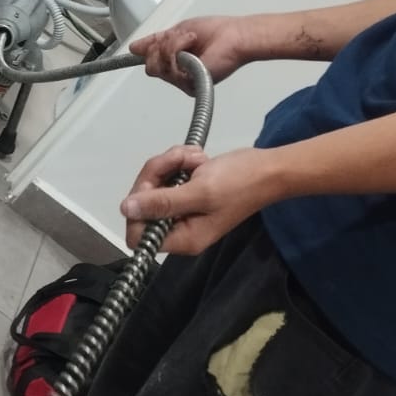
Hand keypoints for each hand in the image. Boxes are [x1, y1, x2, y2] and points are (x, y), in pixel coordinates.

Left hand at [121, 144, 277, 254]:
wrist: (269, 168)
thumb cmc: (240, 182)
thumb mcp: (199, 192)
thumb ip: (162, 202)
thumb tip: (126, 209)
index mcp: (183, 239)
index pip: (138, 235)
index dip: (138, 209)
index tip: (153, 186)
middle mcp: (179, 228)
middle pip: (143, 204)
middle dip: (158, 175)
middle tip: (180, 159)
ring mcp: (182, 210)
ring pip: (154, 184)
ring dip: (170, 164)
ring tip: (196, 157)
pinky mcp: (186, 193)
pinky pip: (168, 176)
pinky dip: (179, 162)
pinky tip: (198, 158)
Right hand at [131, 16, 255, 89]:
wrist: (235, 37)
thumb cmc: (216, 32)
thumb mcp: (179, 32)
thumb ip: (157, 41)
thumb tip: (134, 47)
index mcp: (177, 63)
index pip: (152, 62)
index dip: (146, 52)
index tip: (137, 48)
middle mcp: (179, 75)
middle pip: (150, 67)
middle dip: (160, 46)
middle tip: (180, 37)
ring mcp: (183, 81)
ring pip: (156, 67)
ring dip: (172, 46)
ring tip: (191, 39)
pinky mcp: (189, 85)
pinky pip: (169, 68)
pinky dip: (178, 49)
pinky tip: (193, 45)